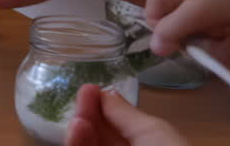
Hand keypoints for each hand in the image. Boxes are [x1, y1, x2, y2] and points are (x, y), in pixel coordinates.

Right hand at [65, 84, 186, 145]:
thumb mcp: (155, 132)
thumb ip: (125, 113)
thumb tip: (105, 93)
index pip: (116, 126)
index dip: (103, 106)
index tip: (91, 89)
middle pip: (96, 136)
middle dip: (88, 114)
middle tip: (83, 96)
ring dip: (79, 130)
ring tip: (80, 119)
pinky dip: (74, 143)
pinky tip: (78, 128)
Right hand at [145, 0, 229, 56]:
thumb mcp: (205, 10)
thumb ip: (175, 28)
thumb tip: (152, 46)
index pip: (153, 14)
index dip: (169, 34)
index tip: (194, 48)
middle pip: (177, 9)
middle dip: (195, 28)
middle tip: (220, 36)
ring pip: (201, 4)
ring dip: (215, 21)